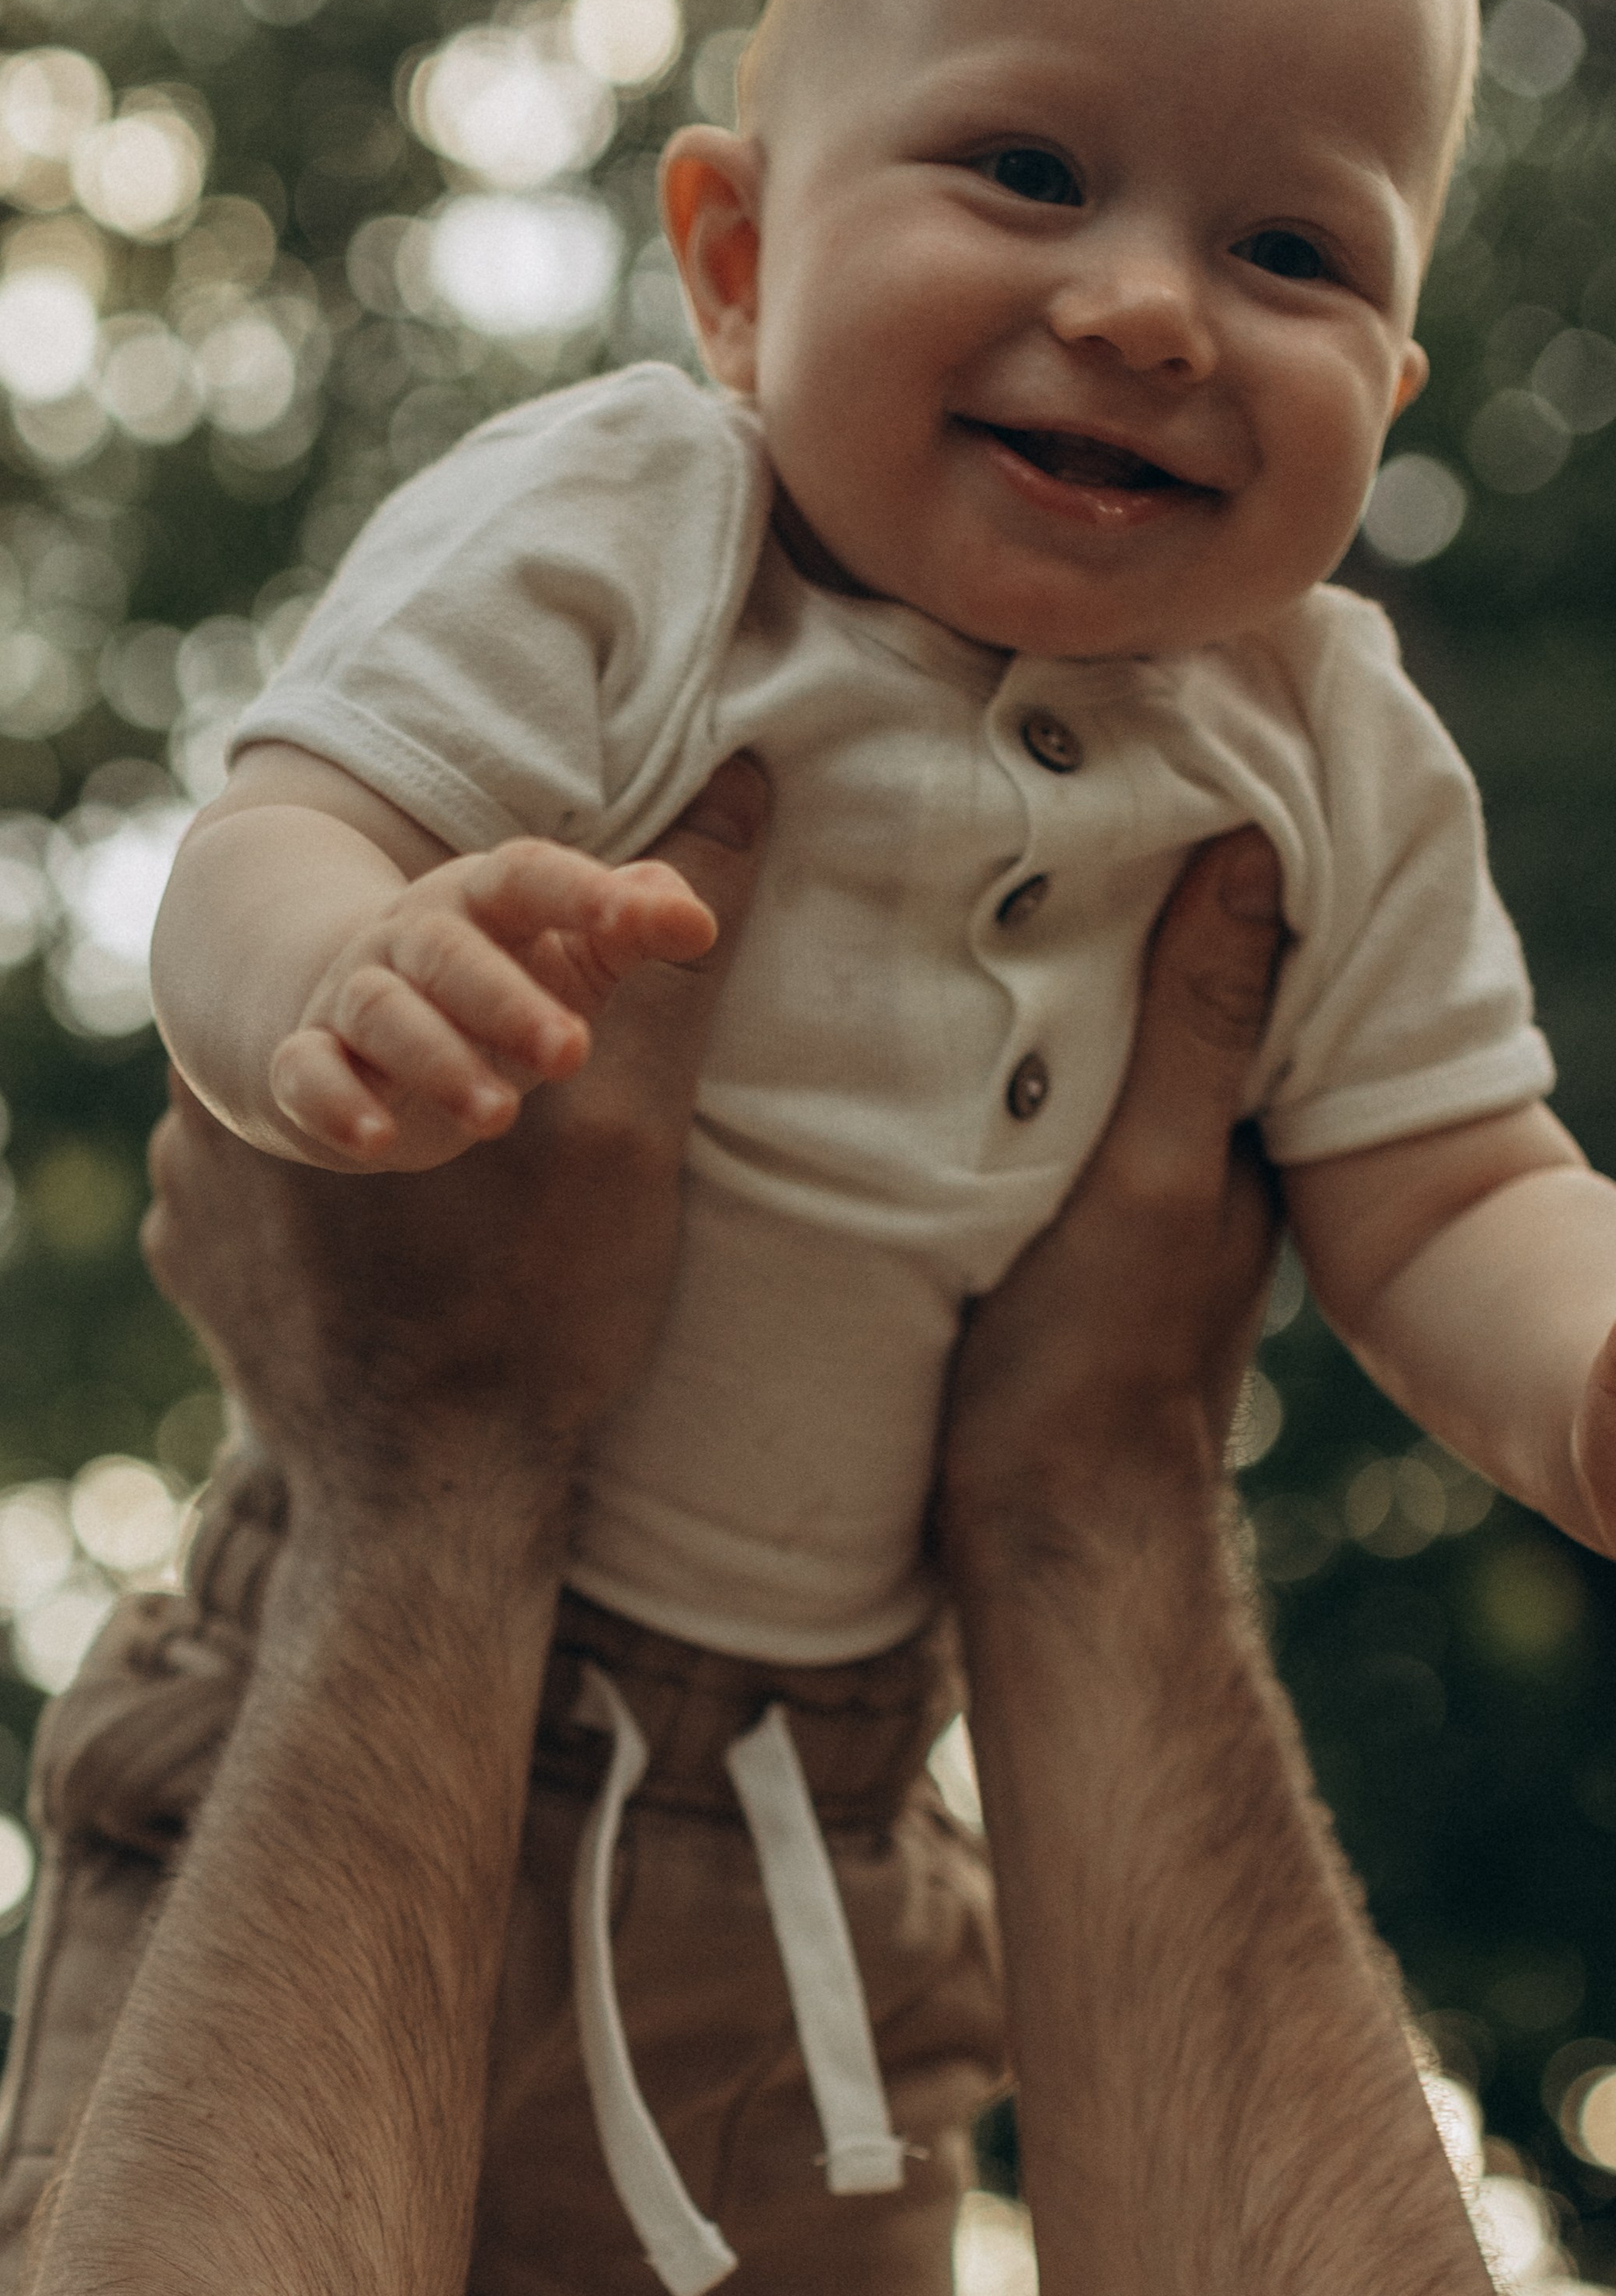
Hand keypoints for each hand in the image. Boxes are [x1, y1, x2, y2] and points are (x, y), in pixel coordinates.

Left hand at [144, 760, 767, 1556]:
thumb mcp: (630, 1118)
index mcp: (322, 1038)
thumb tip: (740, 787)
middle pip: (351, 1014)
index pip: (405, 936)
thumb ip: (669, 948)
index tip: (553, 1018)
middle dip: (437, 1040)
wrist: (436, 1508)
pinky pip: (255, 1201)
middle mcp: (223, 1103)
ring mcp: (194, 1199)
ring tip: (468, 1176)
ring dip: (378, 1118)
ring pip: (299, 1104)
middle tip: (522, 1100)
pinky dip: (328, 1204)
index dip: (491, 961)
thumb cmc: (540, 1308)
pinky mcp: (194, 1272)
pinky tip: (398, 1244)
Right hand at [272, 839, 717, 1168]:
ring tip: (498, 1117)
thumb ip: (632, 928)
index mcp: (484, 901)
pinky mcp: (309, 1058)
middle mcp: (412, 937)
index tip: (664, 925)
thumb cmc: (497, 984)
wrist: (352, 1014)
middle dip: (509, 1002)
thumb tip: (695, 916)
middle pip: (451, 954)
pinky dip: (333, 1104)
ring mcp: (355, 995)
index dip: (588, 893)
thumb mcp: (571, 953)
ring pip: (384, 1013)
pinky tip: (374, 1143)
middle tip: (573, 1054)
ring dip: (437, 1061)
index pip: (528, 877)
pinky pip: (306, 1072)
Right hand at [941, 824, 1285, 1586]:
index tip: (1145, 741)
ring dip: (1064, 958)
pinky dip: (1022, 1036)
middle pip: (1170, 978)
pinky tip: (948, 994)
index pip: (1239, 940)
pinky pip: (1055, 1096)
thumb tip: (1254, 853)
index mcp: (1244, 1124)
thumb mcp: (1151, 1183)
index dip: (1204, 842)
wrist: (1050, 1550)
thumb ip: (1198, 1031)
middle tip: (1039, 770)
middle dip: (1123, 885)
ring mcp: (1135, 1191)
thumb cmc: (1097, 1368)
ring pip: (1108, 1036)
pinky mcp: (1067, 1228)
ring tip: (980, 850)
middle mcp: (1204, 1148)